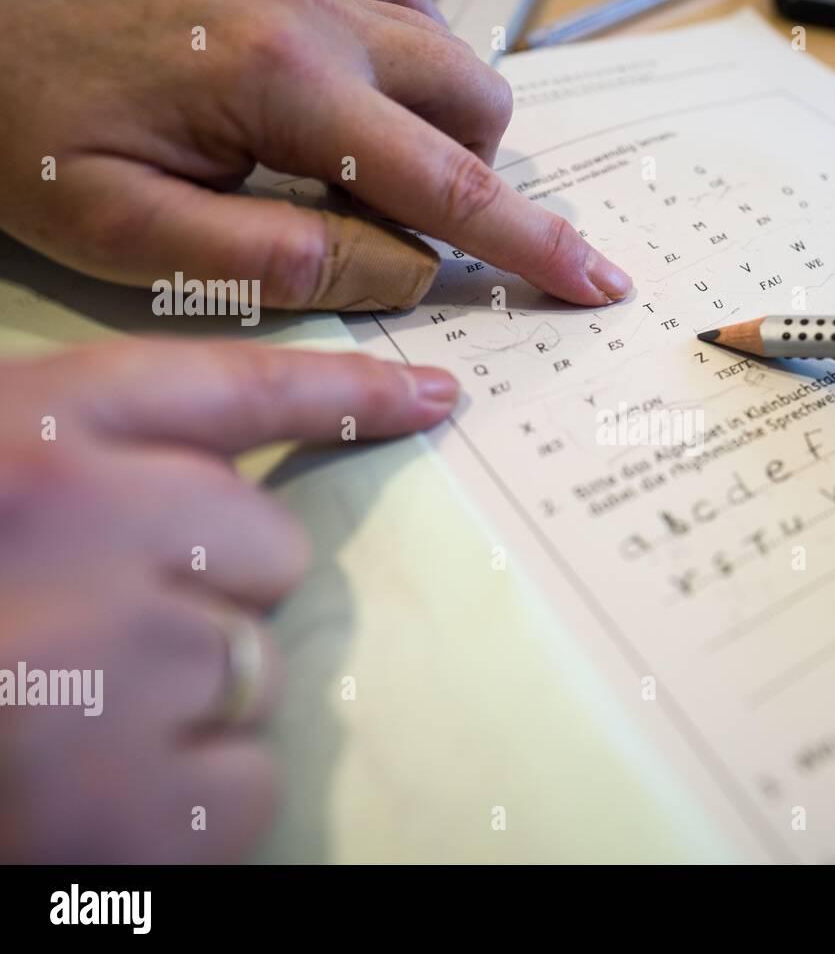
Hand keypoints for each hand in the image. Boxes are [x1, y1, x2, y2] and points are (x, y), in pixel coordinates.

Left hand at [0, 0, 631, 310]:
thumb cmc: (13, 116)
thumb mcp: (121, 228)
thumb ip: (274, 263)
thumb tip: (400, 272)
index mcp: (285, 85)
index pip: (448, 187)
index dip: (531, 245)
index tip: (594, 281)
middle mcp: (318, 8)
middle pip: (473, 102)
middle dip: (478, 179)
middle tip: (415, 230)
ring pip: (444, 47)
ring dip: (439, 120)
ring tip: (358, 167)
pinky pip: (399, 0)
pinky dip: (401, 60)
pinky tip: (339, 97)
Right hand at [0, 339, 456, 860]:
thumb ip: (85, 482)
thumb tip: (236, 514)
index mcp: (17, 443)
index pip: (229, 388)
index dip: (344, 391)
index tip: (432, 397)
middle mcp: (71, 527)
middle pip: (266, 545)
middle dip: (209, 597)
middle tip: (84, 643)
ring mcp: (106, 665)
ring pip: (255, 669)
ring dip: (184, 708)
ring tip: (59, 729)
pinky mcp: (125, 805)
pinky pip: (249, 784)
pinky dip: (189, 807)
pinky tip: (87, 806)